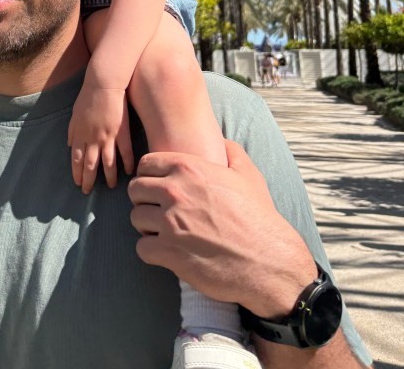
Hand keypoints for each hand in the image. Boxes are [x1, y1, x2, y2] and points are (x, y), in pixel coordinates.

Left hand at [67, 83, 133, 192]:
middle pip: (90, 165)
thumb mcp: (74, 114)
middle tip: (88, 192)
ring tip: (111, 187)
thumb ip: (72, 131)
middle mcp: (92, 138)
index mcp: (80, 134)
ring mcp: (107, 136)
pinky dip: (127, 163)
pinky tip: (129, 172)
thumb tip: (69, 145)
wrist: (103, 83)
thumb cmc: (88, 96)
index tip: (78, 183)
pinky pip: (125, 151)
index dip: (77, 172)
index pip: (76, 159)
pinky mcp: (121, 132)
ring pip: (108, 162)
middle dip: (88, 180)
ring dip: (109, 176)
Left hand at [128, 140, 315, 317]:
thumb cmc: (259, 218)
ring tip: (164, 232)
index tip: (157, 188)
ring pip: (135, 218)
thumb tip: (221, 141)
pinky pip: (142, 247)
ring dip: (147, 226)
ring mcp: (169, 222)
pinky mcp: (168, 253)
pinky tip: (167, 251)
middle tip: (158, 210)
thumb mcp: (248, 175)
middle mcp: (175, 191)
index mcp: (189, 168)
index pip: (146, 164)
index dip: (149, 176)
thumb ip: (231, 151)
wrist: (268, 261)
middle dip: (144, 200)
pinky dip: (151, 251)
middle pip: (135, 189)